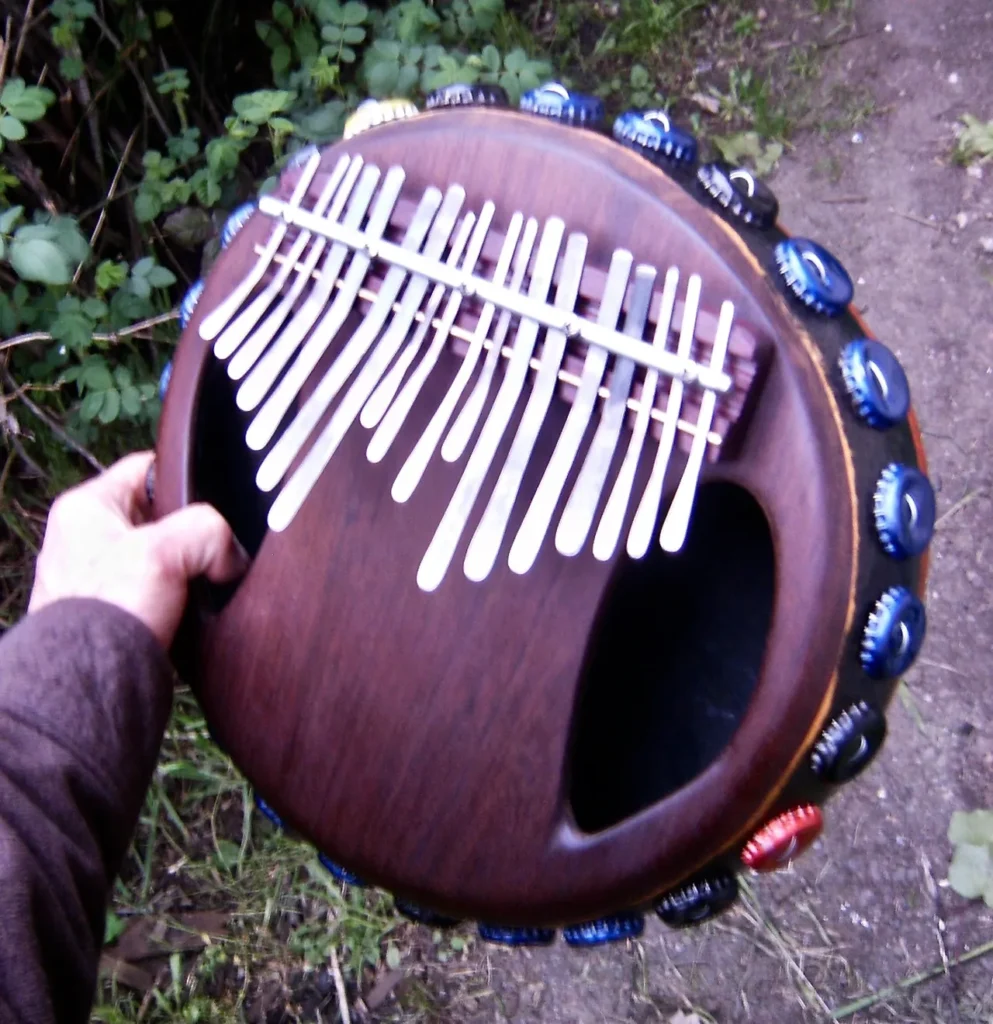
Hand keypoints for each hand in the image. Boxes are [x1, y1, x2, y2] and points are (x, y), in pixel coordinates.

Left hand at [28, 451, 248, 648]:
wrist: (92, 683)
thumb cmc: (109, 610)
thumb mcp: (167, 550)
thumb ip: (209, 531)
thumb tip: (230, 555)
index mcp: (86, 509)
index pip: (146, 468)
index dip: (187, 477)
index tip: (217, 492)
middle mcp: (87, 539)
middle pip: (160, 516)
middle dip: (193, 532)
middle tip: (220, 544)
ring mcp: (101, 579)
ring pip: (165, 557)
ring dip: (190, 569)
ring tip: (211, 580)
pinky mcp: (117, 613)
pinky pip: (162, 593)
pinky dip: (182, 599)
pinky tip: (198, 610)